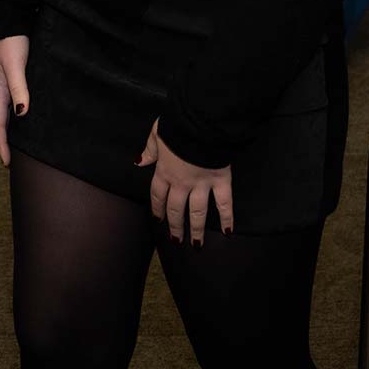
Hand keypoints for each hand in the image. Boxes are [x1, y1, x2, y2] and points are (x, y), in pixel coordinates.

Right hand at [0, 35, 29, 166]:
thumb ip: (19, 88)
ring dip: (15, 131)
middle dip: (7, 142)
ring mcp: (11, 85)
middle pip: (3, 123)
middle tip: (16, 162)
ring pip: (11, 114)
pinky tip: (32, 119)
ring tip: (24, 147)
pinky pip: (19, 103)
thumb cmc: (13, 42)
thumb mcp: (15, 66)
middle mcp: (3, 91)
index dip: (2, 144)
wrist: (14, 21)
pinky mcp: (20, 79)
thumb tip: (21, 114)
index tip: (7, 163)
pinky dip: (22, 116)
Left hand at [137, 118, 233, 244]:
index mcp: (164, 171)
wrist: (199, 124)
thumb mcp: (156, 134)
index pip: (158, 196)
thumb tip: (140, 162)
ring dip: (197, 229)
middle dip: (175, 225)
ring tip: (197, 244)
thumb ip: (149, 150)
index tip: (158, 220)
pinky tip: (228, 231)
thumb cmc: (177, 126)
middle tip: (176, 239)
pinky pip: (224, 203)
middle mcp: (181, 183)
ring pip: (198, 212)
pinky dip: (227, 218)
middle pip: (176, 209)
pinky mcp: (220, 181)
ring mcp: (202, 184)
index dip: (157, 209)